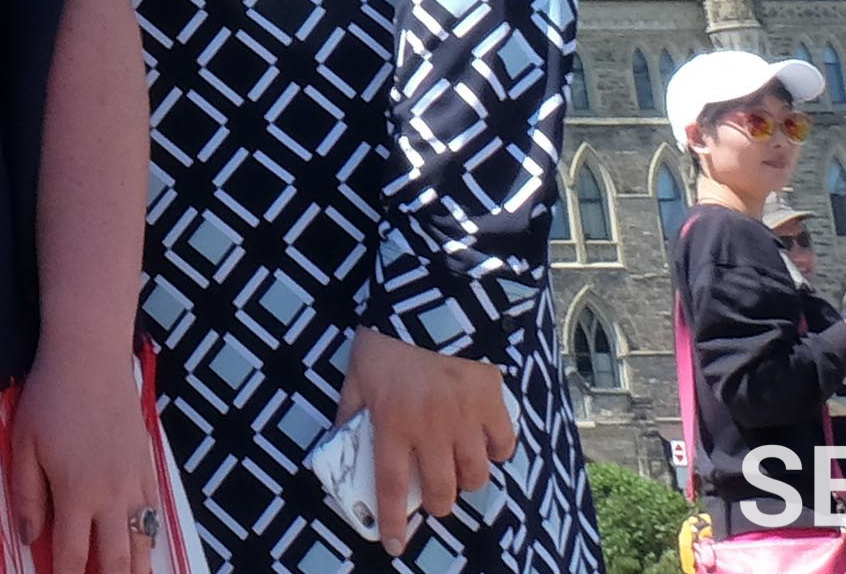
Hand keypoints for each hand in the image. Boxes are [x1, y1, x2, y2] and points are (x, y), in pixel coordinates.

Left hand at [9, 339, 166, 573]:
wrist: (91, 358)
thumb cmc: (49, 397)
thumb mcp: (23, 445)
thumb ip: (26, 496)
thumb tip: (30, 538)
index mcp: (77, 493)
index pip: (73, 556)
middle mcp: (112, 496)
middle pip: (118, 560)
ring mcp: (136, 483)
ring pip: (144, 543)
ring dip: (137, 568)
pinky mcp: (148, 467)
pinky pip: (154, 515)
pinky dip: (149, 537)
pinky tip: (142, 545)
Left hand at [337, 333, 517, 541]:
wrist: (432, 301)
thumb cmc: (388, 336)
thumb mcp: (356, 372)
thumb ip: (351, 408)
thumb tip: (343, 436)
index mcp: (392, 423)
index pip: (389, 485)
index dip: (392, 520)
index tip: (393, 544)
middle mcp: (430, 430)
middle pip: (439, 490)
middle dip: (436, 504)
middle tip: (432, 499)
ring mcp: (465, 419)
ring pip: (474, 475)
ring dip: (466, 482)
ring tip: (458, 473)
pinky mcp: (492, 404)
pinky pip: (502, 444)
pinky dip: (496, 452)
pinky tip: (486, 446)